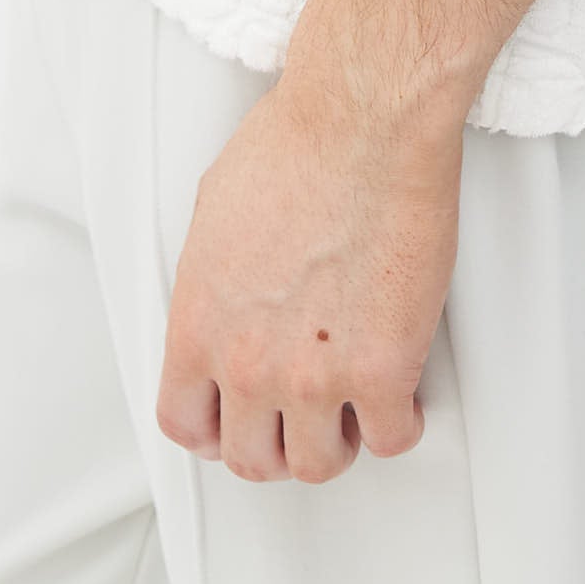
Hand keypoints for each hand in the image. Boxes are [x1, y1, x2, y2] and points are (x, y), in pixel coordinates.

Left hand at [155, 70, 461, 482]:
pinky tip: (400, 396)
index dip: (213, 430)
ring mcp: (315, 374)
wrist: (364, 120)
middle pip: (252, 458)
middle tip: (298, 417)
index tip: (235, 421)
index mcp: (199, 323)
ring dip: (334, 442)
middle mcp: (249, 362)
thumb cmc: (296, 142)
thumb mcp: (214, 210)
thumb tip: (227, 304)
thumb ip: (212, 281)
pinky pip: (389, 438)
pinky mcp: (383, 369)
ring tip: (349, 409)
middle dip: (275, 441)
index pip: (184, 422)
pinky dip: (397, 424)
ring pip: (317, 464)